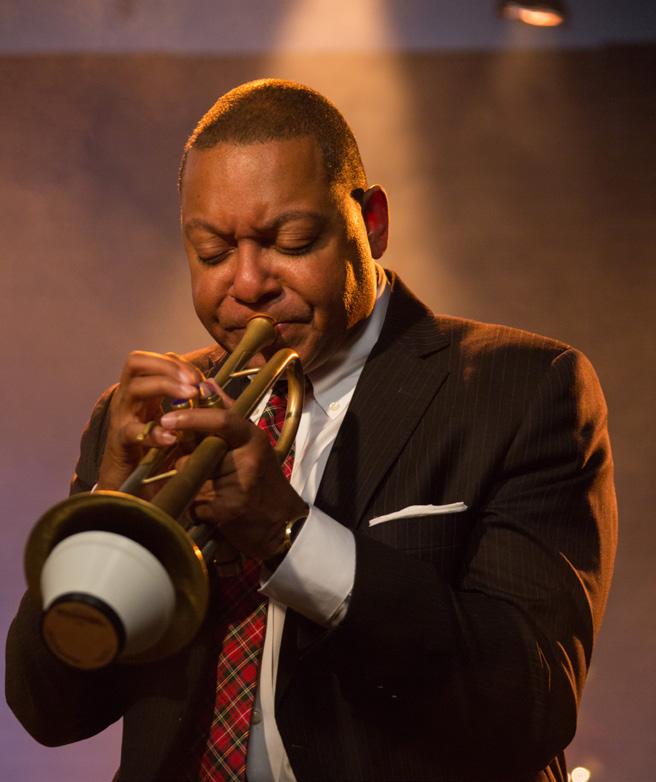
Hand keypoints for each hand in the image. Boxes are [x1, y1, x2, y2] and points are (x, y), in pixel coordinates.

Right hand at [98, 351, 204, 489]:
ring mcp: (121, 419)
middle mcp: (127, 400)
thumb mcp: (174, 424)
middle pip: (136, 362)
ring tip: (189, 397)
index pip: (152, 361)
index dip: (175, 362)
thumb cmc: (154, 454)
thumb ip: (189, 406)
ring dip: (164, 386)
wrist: (127, 490)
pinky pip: (132, 431)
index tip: (198, 377)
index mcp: (141, 394)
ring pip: (134, 387)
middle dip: (168, 366)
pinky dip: (154, 432)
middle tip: (192, 382)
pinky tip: (172, 437)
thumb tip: (210, 386)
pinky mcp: (119, 443)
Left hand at [161, 407, 307, 560]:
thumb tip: (205, 383)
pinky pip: (194, 504)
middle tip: (204, 469)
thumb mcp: (252, 442)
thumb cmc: (264, 479)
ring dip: (194, 485)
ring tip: (216, 490)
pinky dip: (197, 508)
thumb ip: (226, 411)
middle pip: (197, 454)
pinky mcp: (228, 511)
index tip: (167, 419)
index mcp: (253, 438)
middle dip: (191, 461)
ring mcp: (239, 487)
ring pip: (192, 479)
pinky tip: (215, 509)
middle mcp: (248, 460)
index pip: (222, 420)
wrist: (282, 523)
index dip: (192, 418)